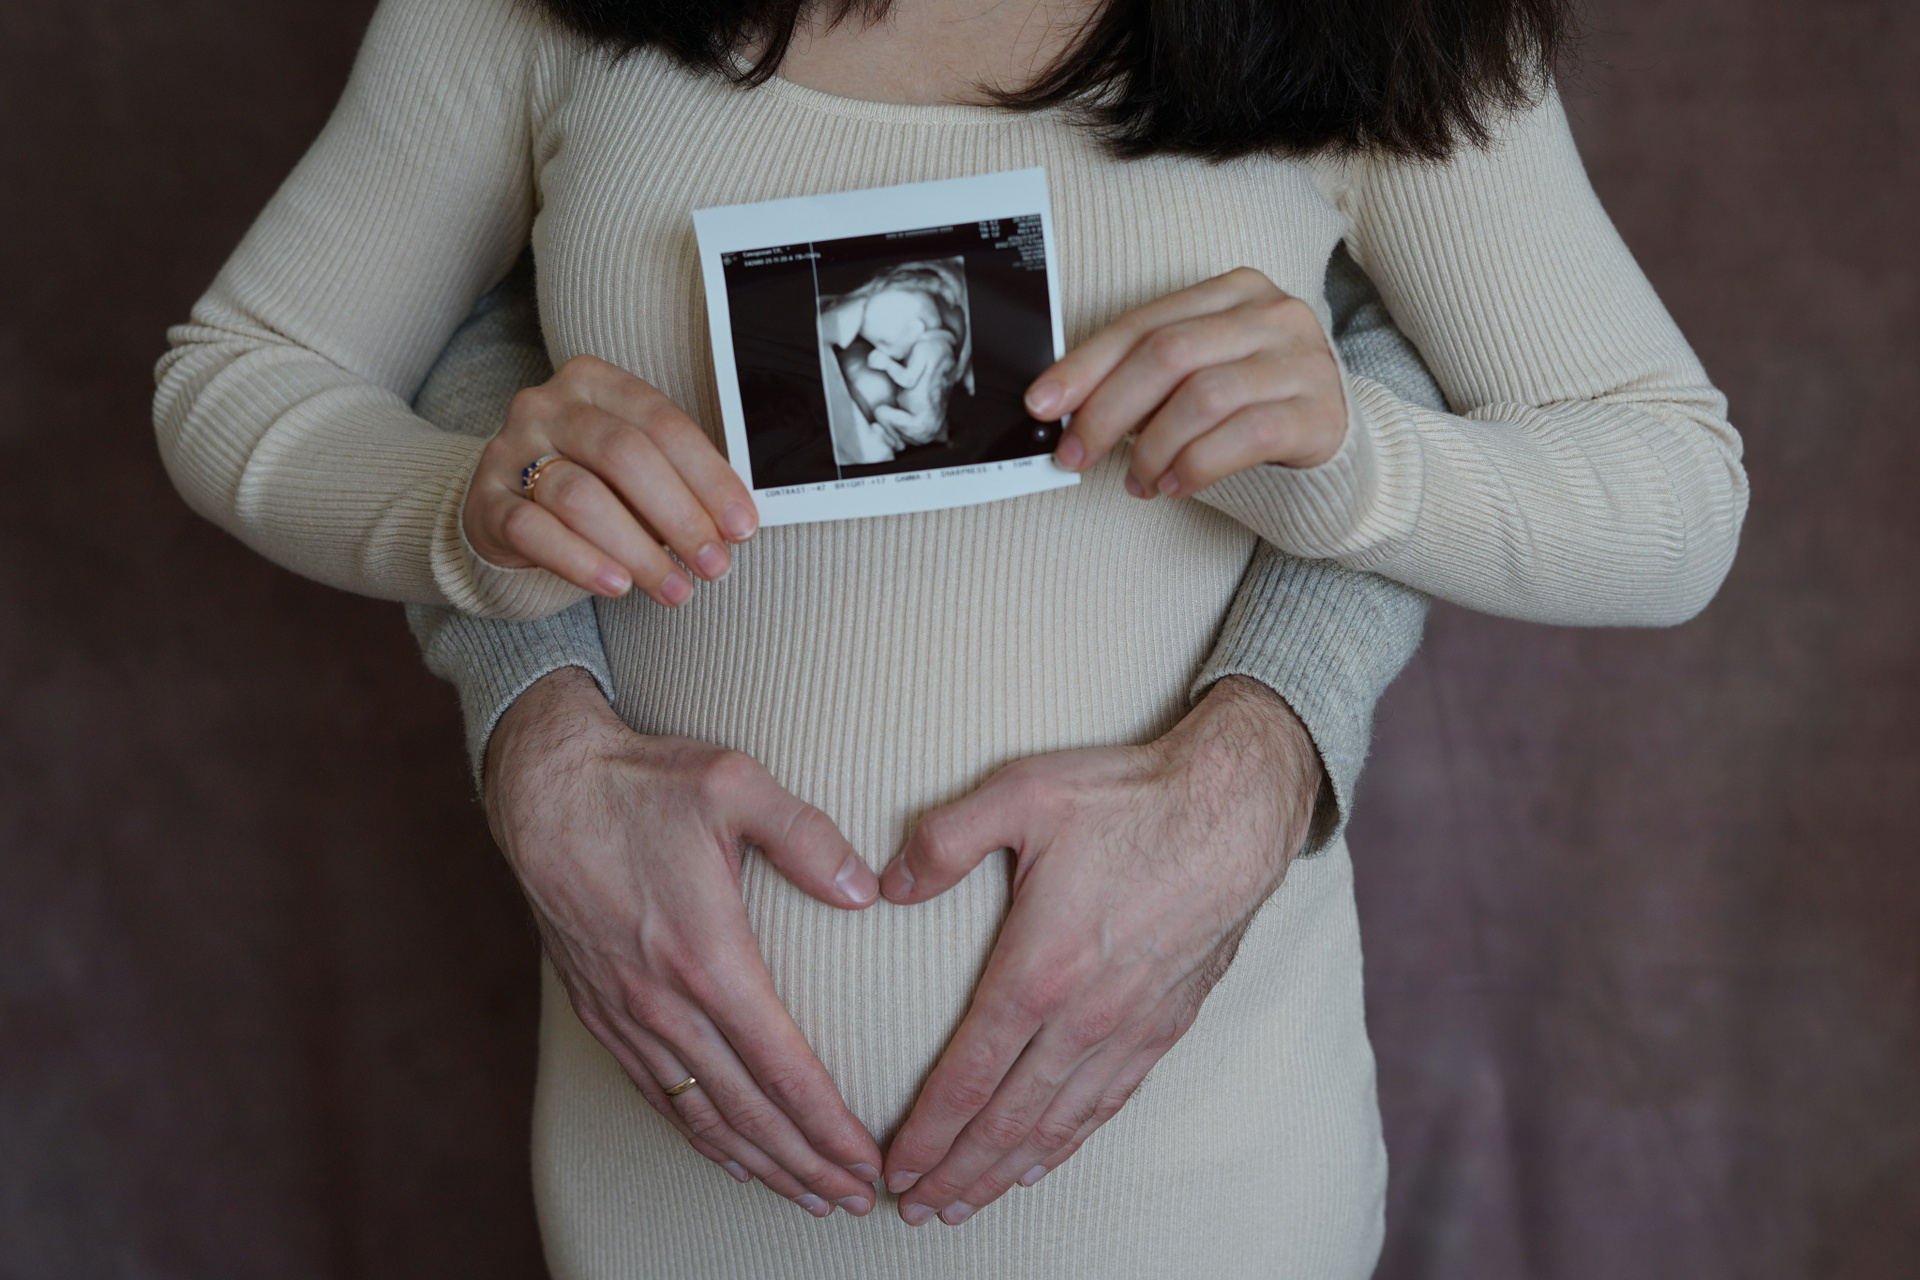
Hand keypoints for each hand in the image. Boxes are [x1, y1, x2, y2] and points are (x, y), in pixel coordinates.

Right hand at [463, 355, 757, 606]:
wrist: (506, 513)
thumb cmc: (591, 488)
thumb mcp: (636, 474)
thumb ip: (679, 485)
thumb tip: (733, 525)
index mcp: (596, 382)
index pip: (663, 423)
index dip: (710, 478)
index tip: (741, 528)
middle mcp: (548, 406)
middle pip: (624, 454)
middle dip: (680, 515)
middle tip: (714, 564)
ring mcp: (509, 451)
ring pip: (580, 495)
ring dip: (638, 549)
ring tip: (674, 589)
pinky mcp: (485, 502)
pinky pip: (534, 530)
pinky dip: (581, 561)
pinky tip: (617, 586)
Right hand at [483, 668, 884, 1216]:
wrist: (541, 786)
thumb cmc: (642, 782)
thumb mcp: (735, 784)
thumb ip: (808, 837)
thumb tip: (867, 890)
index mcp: (707, 957)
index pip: (782, 1070)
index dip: (828, 1127)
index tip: (868, 1163)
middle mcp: (663, 1002)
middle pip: (747, 1112)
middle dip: (805, 1164)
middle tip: (854, 1199)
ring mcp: (626, 1013)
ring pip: (699, 1114)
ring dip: (758, 1162)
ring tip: (805, 1193)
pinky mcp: (600, 1010)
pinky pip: (655, 1093)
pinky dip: (698, 1135)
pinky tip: (728, 1153)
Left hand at [876, 676, 1320, 1224]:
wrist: (1235, 808)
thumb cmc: (1126, 797)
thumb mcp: (1019, 793)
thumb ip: (942, 839)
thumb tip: (885, 885)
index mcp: (1038, 968)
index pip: (968, 1075)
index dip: (927, 1132)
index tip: (894, 1167)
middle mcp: (1083, 1015)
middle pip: (1008, 1119)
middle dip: (957, 1170)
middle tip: (915, 1208)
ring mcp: (1129, 1026)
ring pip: (1058, 1122)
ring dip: (1007, 1169)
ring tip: (967, 1201)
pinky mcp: (1166, 1023)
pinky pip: (1109, 1101)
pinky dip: (1070, 1141)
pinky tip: (1044, 1159)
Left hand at [1028, 268, 1348, 497]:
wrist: (1335, 436)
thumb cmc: (1252, 401)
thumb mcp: (1201, 372)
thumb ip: (1148, 376)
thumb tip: (1069, 409)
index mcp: (1232, 291)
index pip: (1143, 323)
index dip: (1085, 366)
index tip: (1044, 404)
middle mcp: (1271, 315)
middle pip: (1167, 355)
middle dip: (1108, 411)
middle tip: (1075, 455)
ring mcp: (1300, 362)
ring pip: (1202, 397)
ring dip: (1152, 448)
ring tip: (1138, 479)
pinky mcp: (1318, 414)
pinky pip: (1242, 437)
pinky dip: (1194, 466)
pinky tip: (1173, 485)